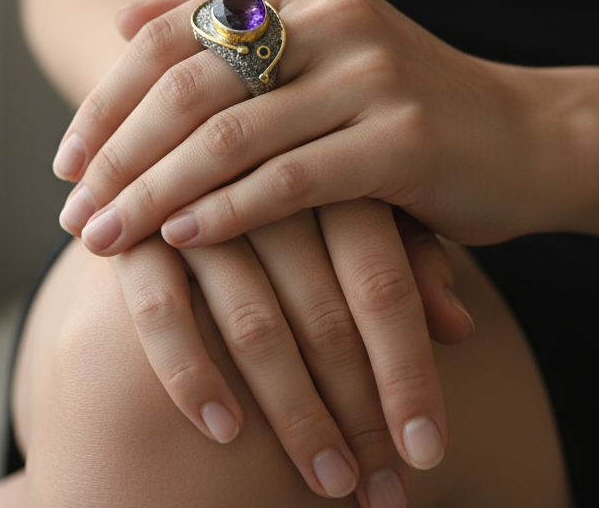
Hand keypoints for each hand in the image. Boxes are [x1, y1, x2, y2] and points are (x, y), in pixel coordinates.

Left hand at [55, 0, 544, 253]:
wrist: (520, 134)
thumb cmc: (398, 100)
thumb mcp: (310, 48)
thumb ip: (221, 24)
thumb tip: (120, 19)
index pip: (170, 36)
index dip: (107, 101)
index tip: (66, 162)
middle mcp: (331, 13)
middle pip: (188, 86)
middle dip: (118, 155)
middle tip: (73, 211)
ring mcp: (371, 71)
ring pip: (230, 137)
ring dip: (154, 193)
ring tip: (104, 238)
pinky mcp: (403, 137)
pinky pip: (290, 180)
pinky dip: (227, 212)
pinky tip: (180, 239)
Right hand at [116, 200, 472, 504]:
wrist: (184, 128)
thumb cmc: (295, 183)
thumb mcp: (361, 203)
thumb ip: (407, 253)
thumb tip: (460, 328)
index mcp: (334, 177)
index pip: (382, 283)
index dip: (407, 371)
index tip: (428, 451)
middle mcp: (270, 192)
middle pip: (326, 313)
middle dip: (359, 412)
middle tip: (386, 493)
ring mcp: (201, 210)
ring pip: (254, 322)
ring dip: (294, 413)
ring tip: (331, 483)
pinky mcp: (138, 232)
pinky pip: (163, 310)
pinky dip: (193, 373)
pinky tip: (226, 429)